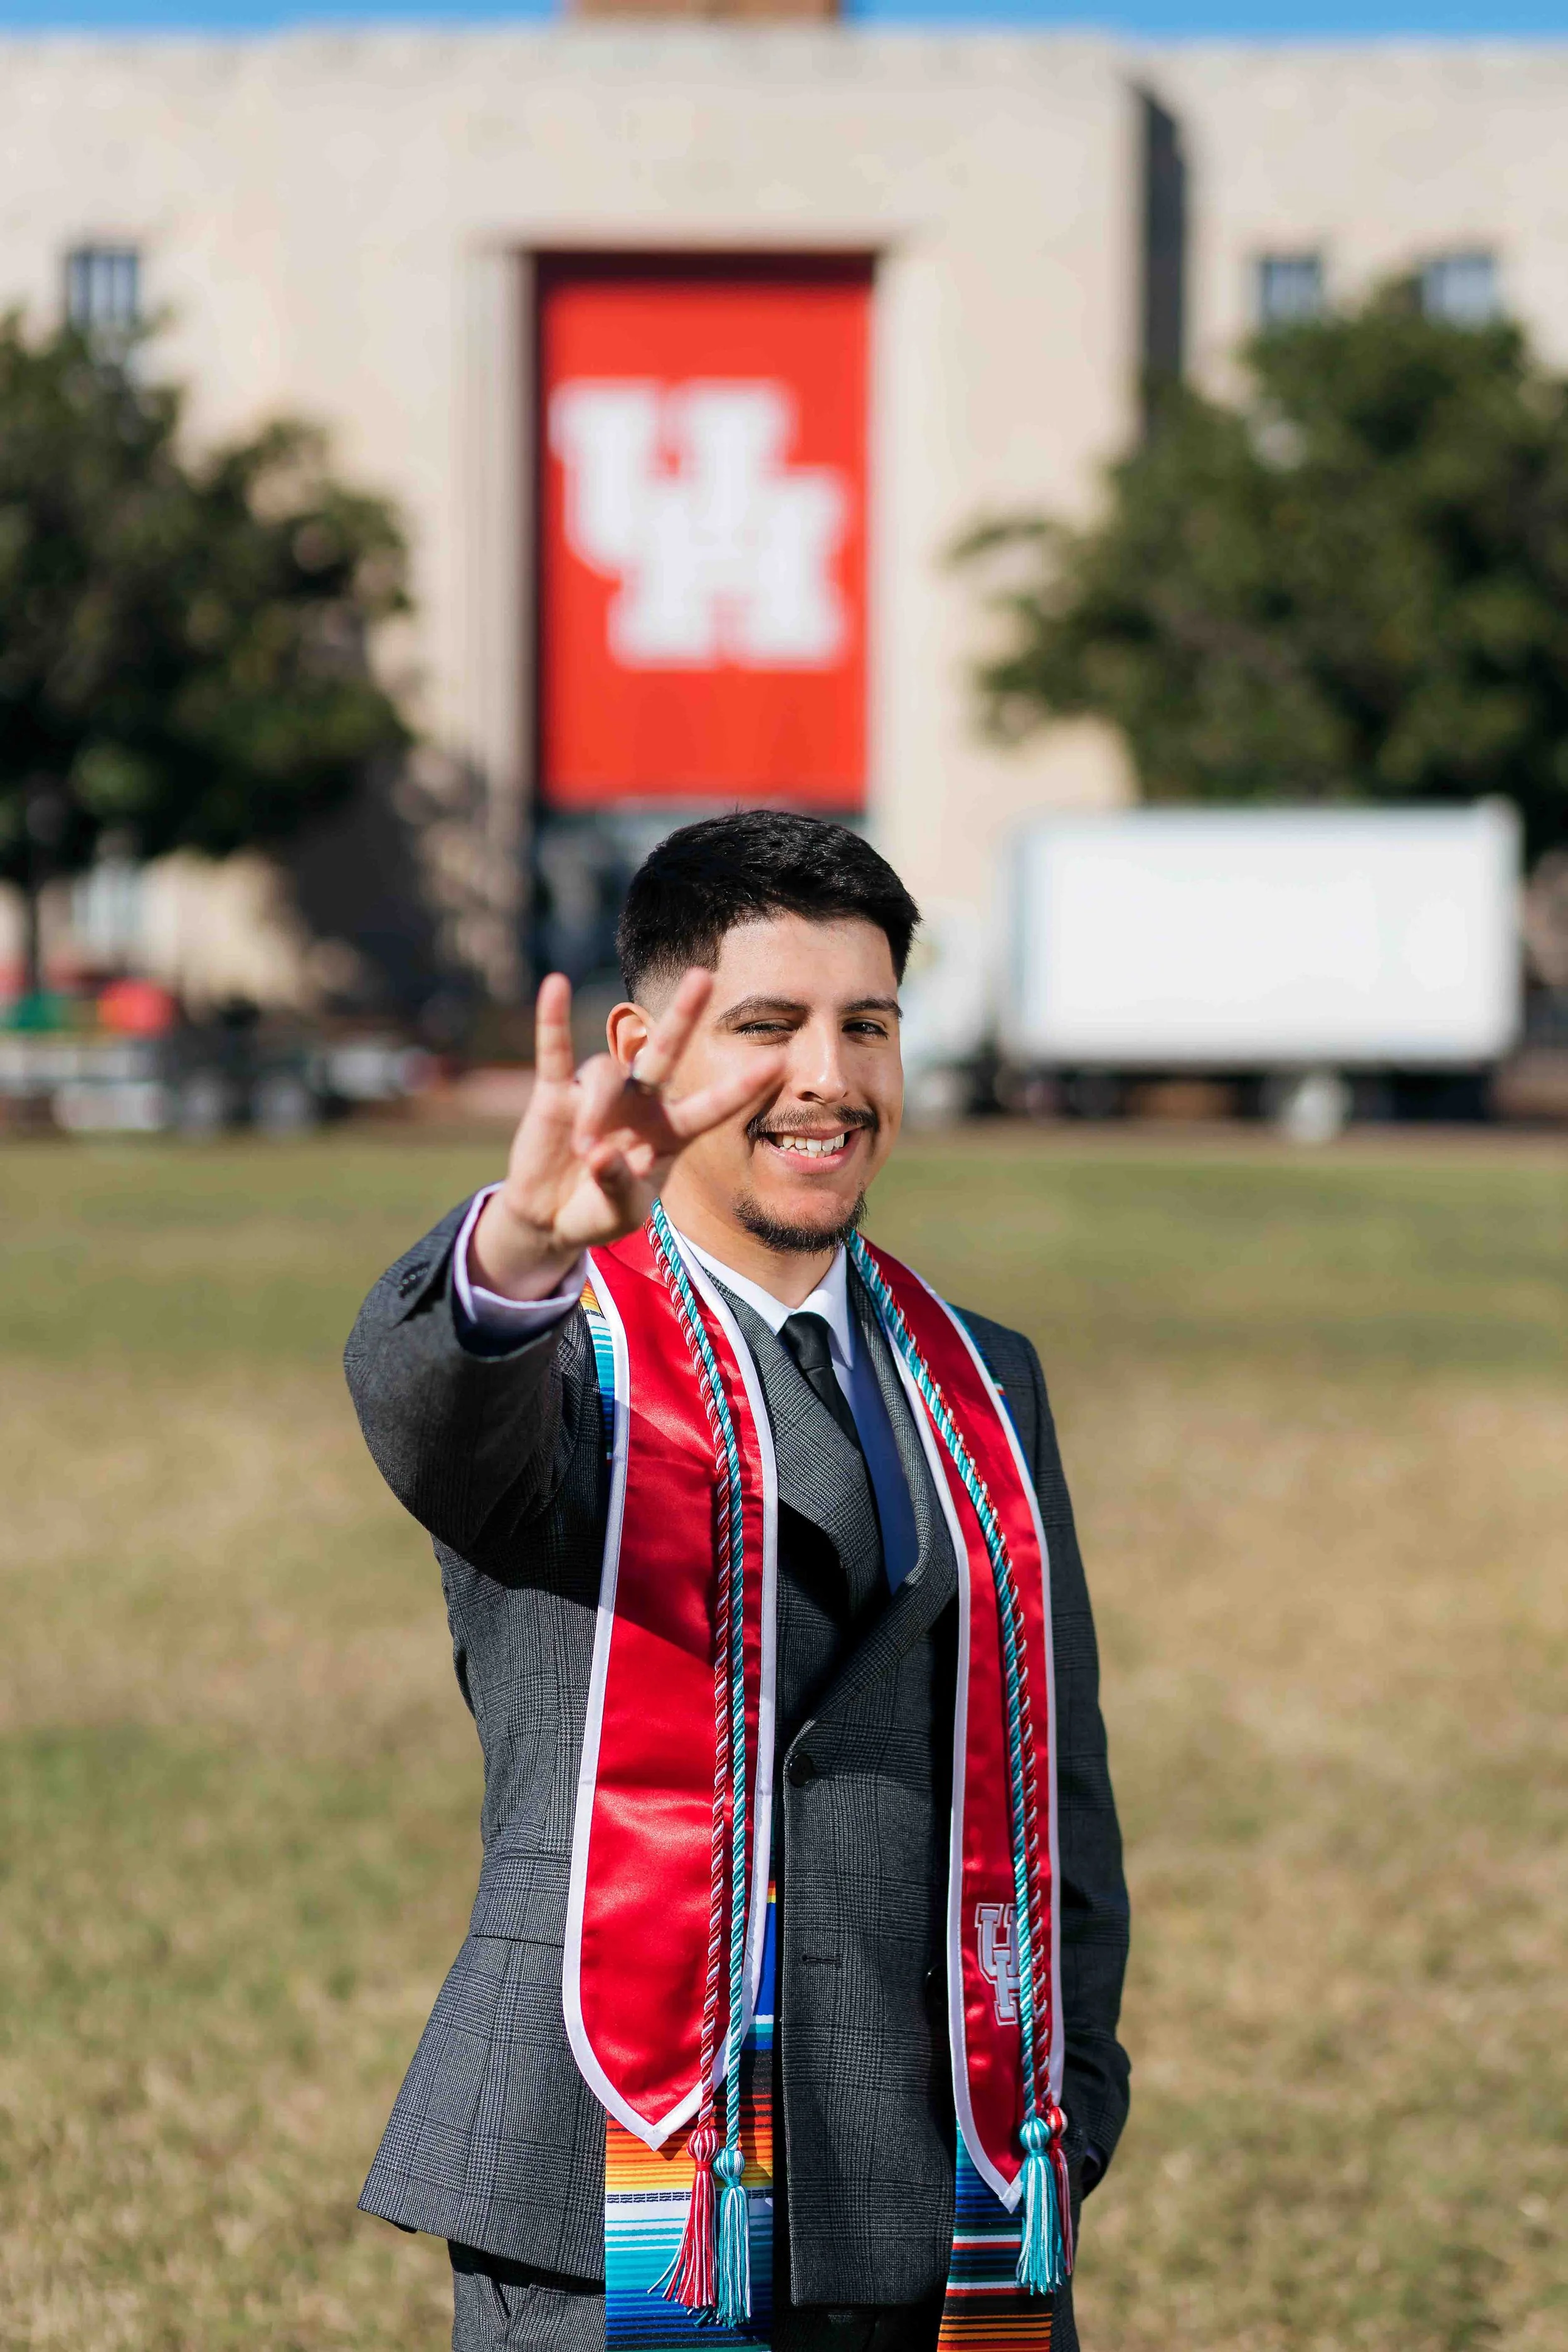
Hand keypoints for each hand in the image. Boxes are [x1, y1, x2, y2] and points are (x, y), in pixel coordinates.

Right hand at [469, 969, 783, 1299]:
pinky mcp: (554, 1094)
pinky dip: (553, 1020)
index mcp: (669, 1132)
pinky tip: (555, 986)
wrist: (550, 1220)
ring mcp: (598, 1094)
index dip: (741, 1088)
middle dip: (684, 1015)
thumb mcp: (620, 1213)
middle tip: (705, 976)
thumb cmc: (598, 1212)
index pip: (712, 1106)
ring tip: (585, 1154)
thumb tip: (600, 1154)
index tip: (778, 1062)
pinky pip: (555, 1050)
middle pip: (666, 1050)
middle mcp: (639, 1103)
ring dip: (596, 1111)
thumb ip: (619, 1185)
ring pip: (605, 1074)